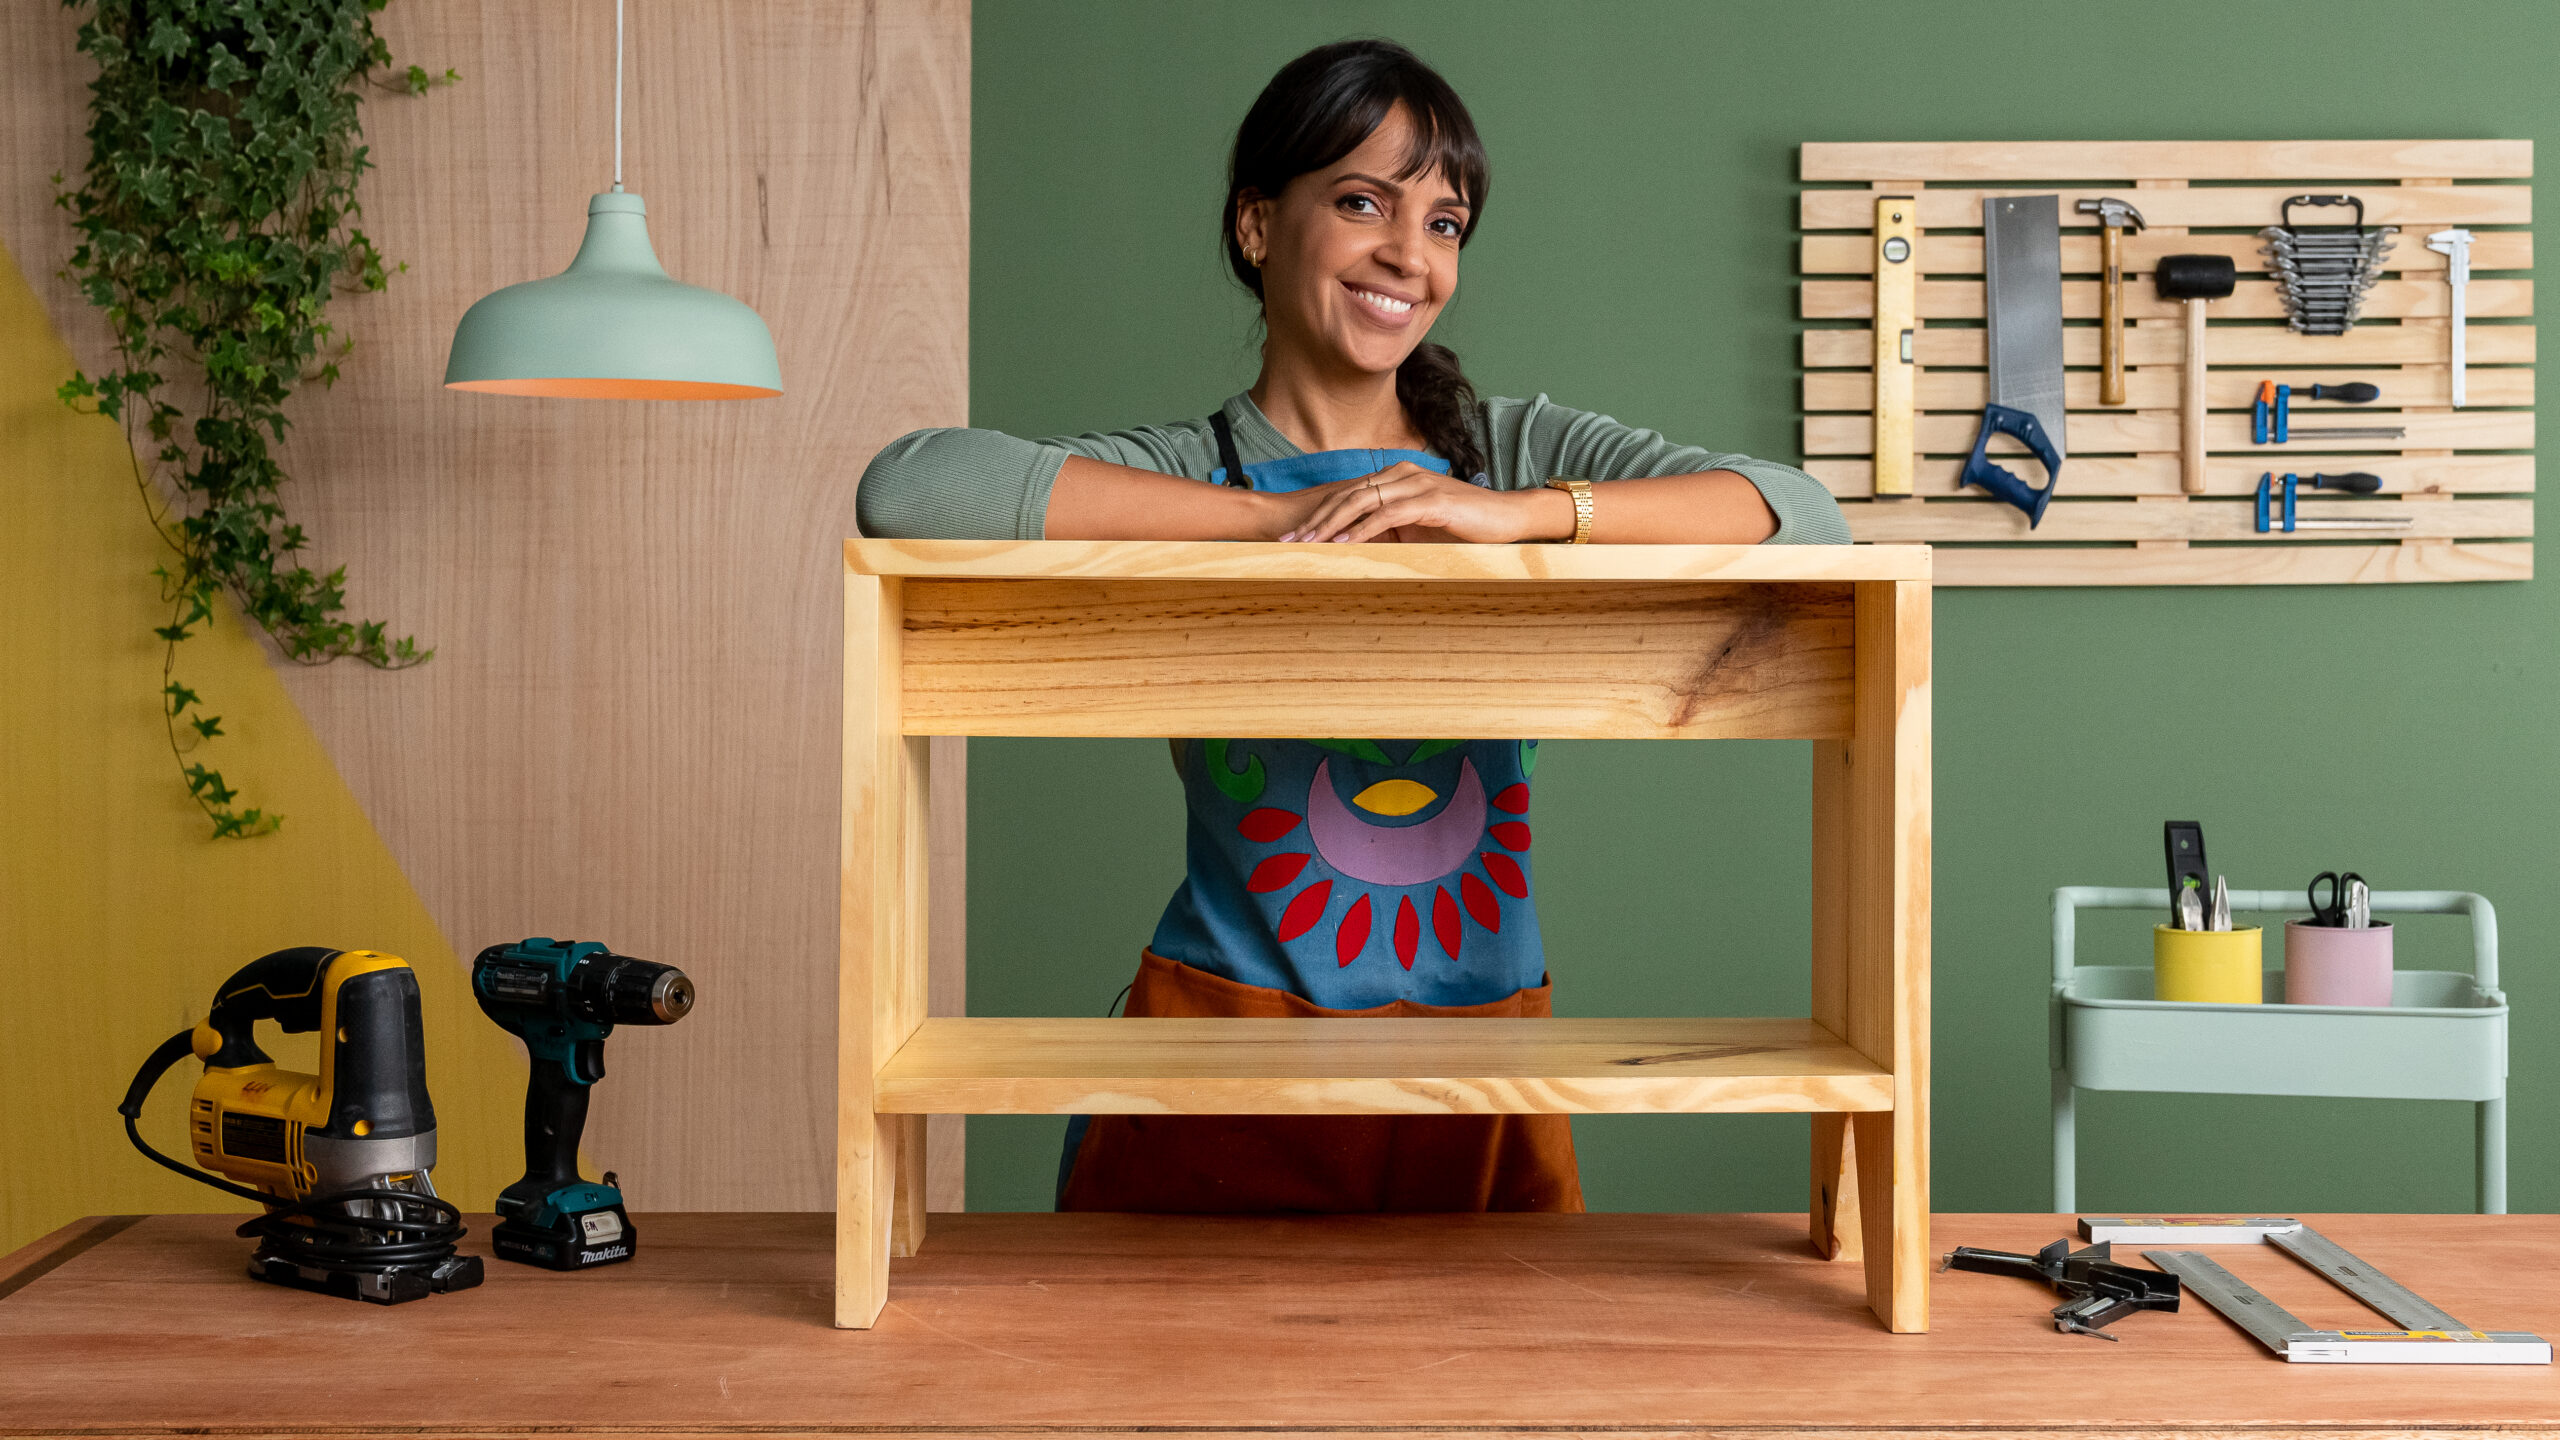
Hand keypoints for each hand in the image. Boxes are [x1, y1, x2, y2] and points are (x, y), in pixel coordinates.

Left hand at [1277, 463, 1569, 544]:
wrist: (1507, 518)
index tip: (1294, 536)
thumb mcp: (1419, 529)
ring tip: (1308, 544)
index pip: (1348, 494)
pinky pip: (1387, 515)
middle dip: (1315, 519)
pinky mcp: (1429, 500)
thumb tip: (1356, 551)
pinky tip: (1343, 543)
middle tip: (1288, 541)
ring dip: (1331, 525)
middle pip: (1346, 495)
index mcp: (1396, 477)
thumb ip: (1390, 532)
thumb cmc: (1464, 526)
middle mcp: (1401, 474)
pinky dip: (1362, 530)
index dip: (1319, 514)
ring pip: (1361, 503)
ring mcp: (1415, 484)